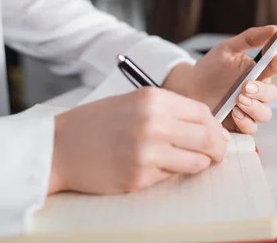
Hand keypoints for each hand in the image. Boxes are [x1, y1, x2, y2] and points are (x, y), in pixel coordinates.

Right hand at [48, 88, 228, 194]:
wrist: (58, 147)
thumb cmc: (97, 123)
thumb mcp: (135, 103)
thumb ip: (171, 112)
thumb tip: (210, 129)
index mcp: (154, 99)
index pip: (204, 113)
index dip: (215, 127)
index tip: (218, 136)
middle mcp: (154, 123)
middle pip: (207, 137)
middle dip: (218, 149)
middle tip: (217, 155)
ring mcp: (147, 151)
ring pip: (196, 161)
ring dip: (198, 164)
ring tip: (187, 162)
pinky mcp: (139, 177)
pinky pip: (171, 177)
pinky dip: (170, 174)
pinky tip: (155, 167)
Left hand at [163, 26, 276, 134]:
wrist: (189, 89)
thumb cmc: (210, 69)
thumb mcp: (228, 49)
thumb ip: (251, 38)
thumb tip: (274, 29)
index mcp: (258, 71)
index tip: (275, 58)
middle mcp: (258, 91)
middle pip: (273, 94)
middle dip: (262, 90)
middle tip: (246, 86)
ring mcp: (250, 109)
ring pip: (265, 113)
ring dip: (254, 107)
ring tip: (237, 100)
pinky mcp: (240, 124)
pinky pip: (251, 128)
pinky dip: (245, 121)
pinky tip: (234, 113)